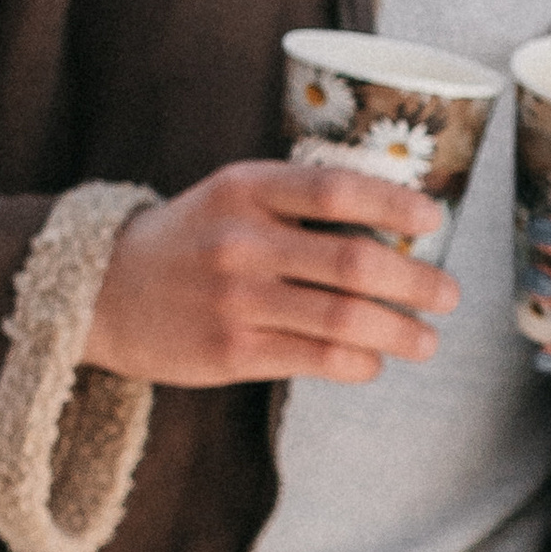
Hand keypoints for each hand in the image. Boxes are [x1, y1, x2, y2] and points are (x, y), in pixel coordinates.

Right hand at [86, 161, 456, 386]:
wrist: (101, 291)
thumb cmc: (191, 240)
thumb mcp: (231, 196)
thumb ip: (298, 203)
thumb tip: (398, 226)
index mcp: (246, 188)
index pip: (335, 189)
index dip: (394, 201)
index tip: (433, 218)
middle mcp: (241, 241)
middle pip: (354, 261)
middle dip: (417, 282)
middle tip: (449, 294)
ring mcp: (235, 299)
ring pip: (344, 319)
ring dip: (401, 333)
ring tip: (426, 340)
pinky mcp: (231, 351)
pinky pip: (317, 359)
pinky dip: (358, 363)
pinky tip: (373, 361)